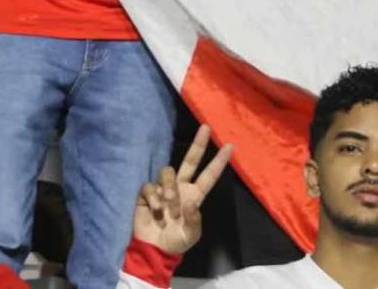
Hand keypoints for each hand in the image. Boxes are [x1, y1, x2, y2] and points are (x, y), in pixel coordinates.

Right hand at [133, 125, 231, 254]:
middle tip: (206, 128)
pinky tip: (155, 209)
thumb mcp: (190, 236)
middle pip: (190, 161)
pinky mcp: (147, 194)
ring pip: (168, 172)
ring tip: (168, 205)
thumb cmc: (175, 242)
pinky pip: (150, 186)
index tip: (230, 146)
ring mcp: (164, 189)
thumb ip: (193, 220)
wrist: (152, 250)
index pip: (209, 175)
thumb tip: (190, 203)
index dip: (219, 161)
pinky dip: (153, 197)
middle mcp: (181, 187)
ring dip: (169, 187)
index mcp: (194, 195)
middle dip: (198, 144)